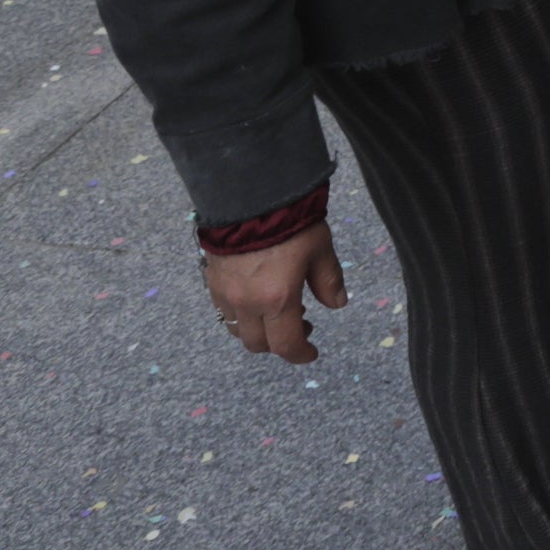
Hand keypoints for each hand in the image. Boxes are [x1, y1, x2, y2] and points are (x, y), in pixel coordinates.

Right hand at [206, 225, 345, 365]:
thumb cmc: (290, 220)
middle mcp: (247, 303)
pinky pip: (224, 312)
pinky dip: (242, 315)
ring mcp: (225, 294)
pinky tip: (256, 298)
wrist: (248, 194)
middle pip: (258, 344)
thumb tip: (337, 304)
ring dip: (258, 331)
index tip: (311, 352)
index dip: (300, 354)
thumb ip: (328, 280)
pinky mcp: (212, 281)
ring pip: (238, 330)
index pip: (286, 345)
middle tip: (300, 326)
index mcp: (277, 299)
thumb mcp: (320, 249)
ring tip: (278, 312)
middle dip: (280, 343)